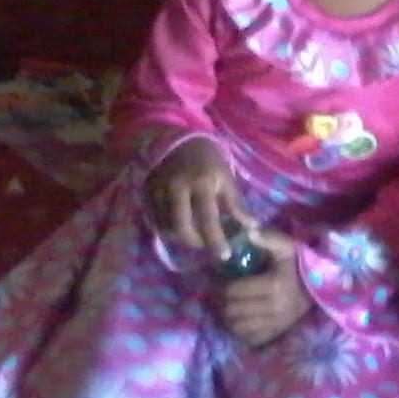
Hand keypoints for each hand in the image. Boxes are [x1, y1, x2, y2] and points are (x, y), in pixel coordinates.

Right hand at [147, 138, 251, 259]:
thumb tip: (252, 228)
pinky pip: (154, 220)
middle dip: (195, 242)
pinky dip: (166, 230)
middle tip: (206, 246)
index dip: (216, 240)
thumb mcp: (227, 179)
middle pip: (181, 227)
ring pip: (165, 226)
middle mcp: (177, 188)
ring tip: (194, 238)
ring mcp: (158, 190)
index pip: (208, 219)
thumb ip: (237, 205)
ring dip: (180, 238)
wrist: (181, 142)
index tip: (224, 255)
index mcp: (202, 183)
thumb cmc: (209, 162)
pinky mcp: (146, 192)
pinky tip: (178, 230)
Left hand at [220, 227, 311, 347]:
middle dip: (222, 302)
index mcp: (273, 286)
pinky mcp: (278, 332)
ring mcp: (277, 324)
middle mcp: (274, 308)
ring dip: (229, 317)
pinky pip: (250, 338)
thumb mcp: (286, 247)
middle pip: (232, 311)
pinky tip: (242, 319)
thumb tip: (248, 232)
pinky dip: (242, 331)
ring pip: (237, 327)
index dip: (221, 285)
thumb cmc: (299, 264)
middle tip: (222, 294)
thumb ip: (267, 239)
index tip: (221, 280)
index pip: (232, 292)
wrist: (321, 286)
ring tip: (230, 306)